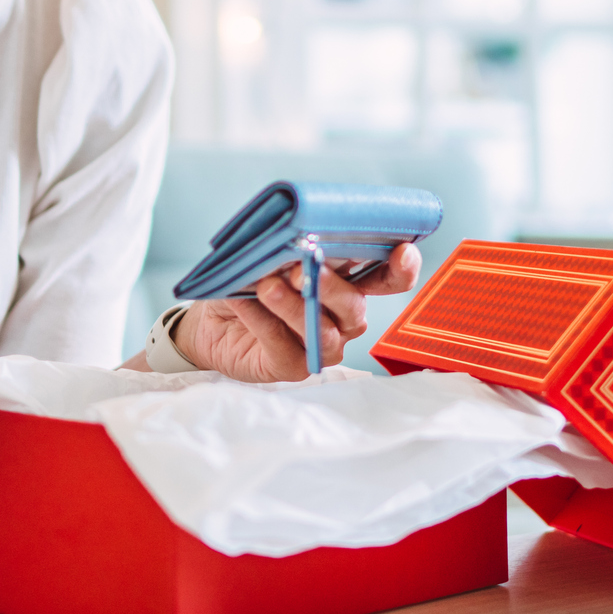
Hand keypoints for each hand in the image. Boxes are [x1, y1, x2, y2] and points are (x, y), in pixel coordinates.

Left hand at [175, 243, 420, 382]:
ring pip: (324, 332)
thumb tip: (298, 247)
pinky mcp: (291, 367)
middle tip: (305, 267)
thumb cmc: (247, 282)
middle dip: (332, 287)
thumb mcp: (268, 258)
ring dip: (297, 307)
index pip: (385, 279)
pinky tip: (246, 301)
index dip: (400, 269)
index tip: (403, 252)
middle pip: (355, 308)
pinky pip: (285, 346)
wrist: (208, 318)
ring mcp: (320, 346)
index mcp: (347, 285)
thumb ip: (290, 253)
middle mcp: (342, 320)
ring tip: (268, 286)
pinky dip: (264, 322)